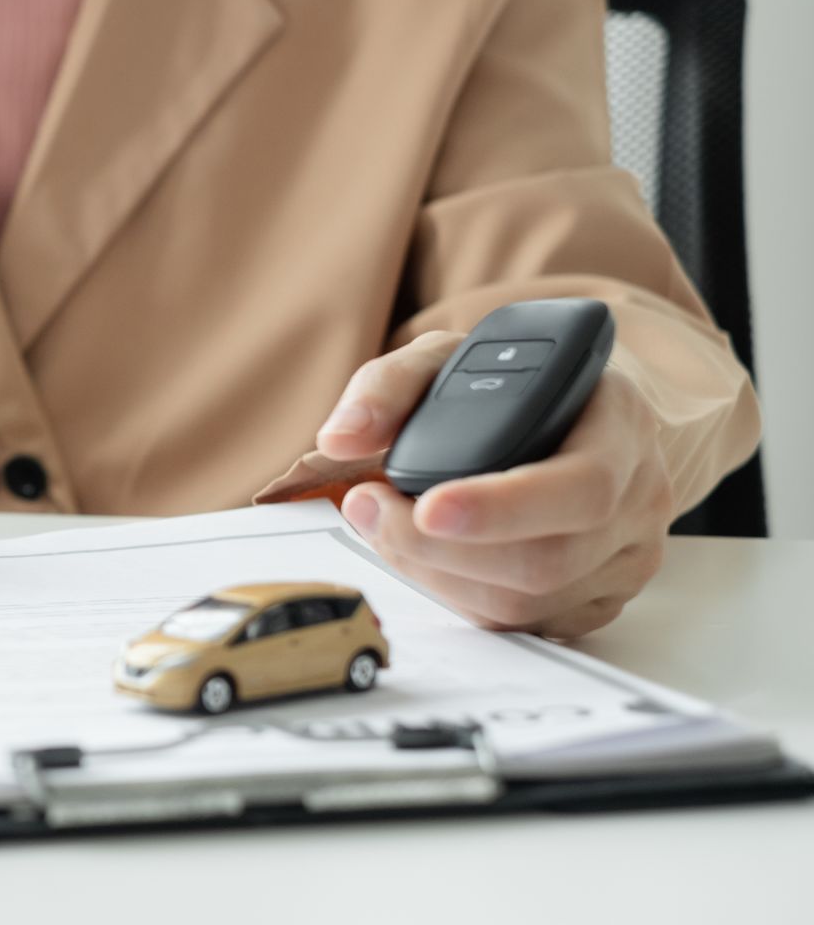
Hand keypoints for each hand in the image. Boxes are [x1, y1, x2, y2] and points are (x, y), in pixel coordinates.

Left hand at [315, 331, 676, 638]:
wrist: (578, 412)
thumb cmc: (521, 385)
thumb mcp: (455, 356)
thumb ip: (392, 385)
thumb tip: (342, 435)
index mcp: (620, 428)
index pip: (580, 488)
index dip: (501, 508)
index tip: (428, 507)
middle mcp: (638, 500)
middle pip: (547, 562)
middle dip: (438, 550)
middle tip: (372, 509)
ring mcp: (624, 559)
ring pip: (528, 603)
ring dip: (436, 574)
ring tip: (386, 526)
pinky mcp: (598, 600)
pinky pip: (524, 624)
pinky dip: (459, 596)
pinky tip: (428, 557)